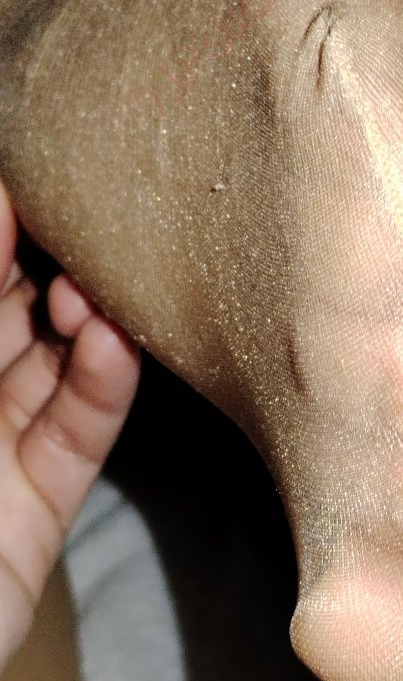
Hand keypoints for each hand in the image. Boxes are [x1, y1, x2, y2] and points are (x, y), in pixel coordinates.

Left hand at [0, 180, 139, 669]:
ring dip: (86, 323)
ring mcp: (1, 445)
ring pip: (58, 364)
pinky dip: (105, 383)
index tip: (37, 186)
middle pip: (15, 312)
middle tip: (87, 231)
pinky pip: (81, 427)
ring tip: (98, 290)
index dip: (3, 230)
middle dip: (52, 269)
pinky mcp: (44, 494)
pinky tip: (114, 343)